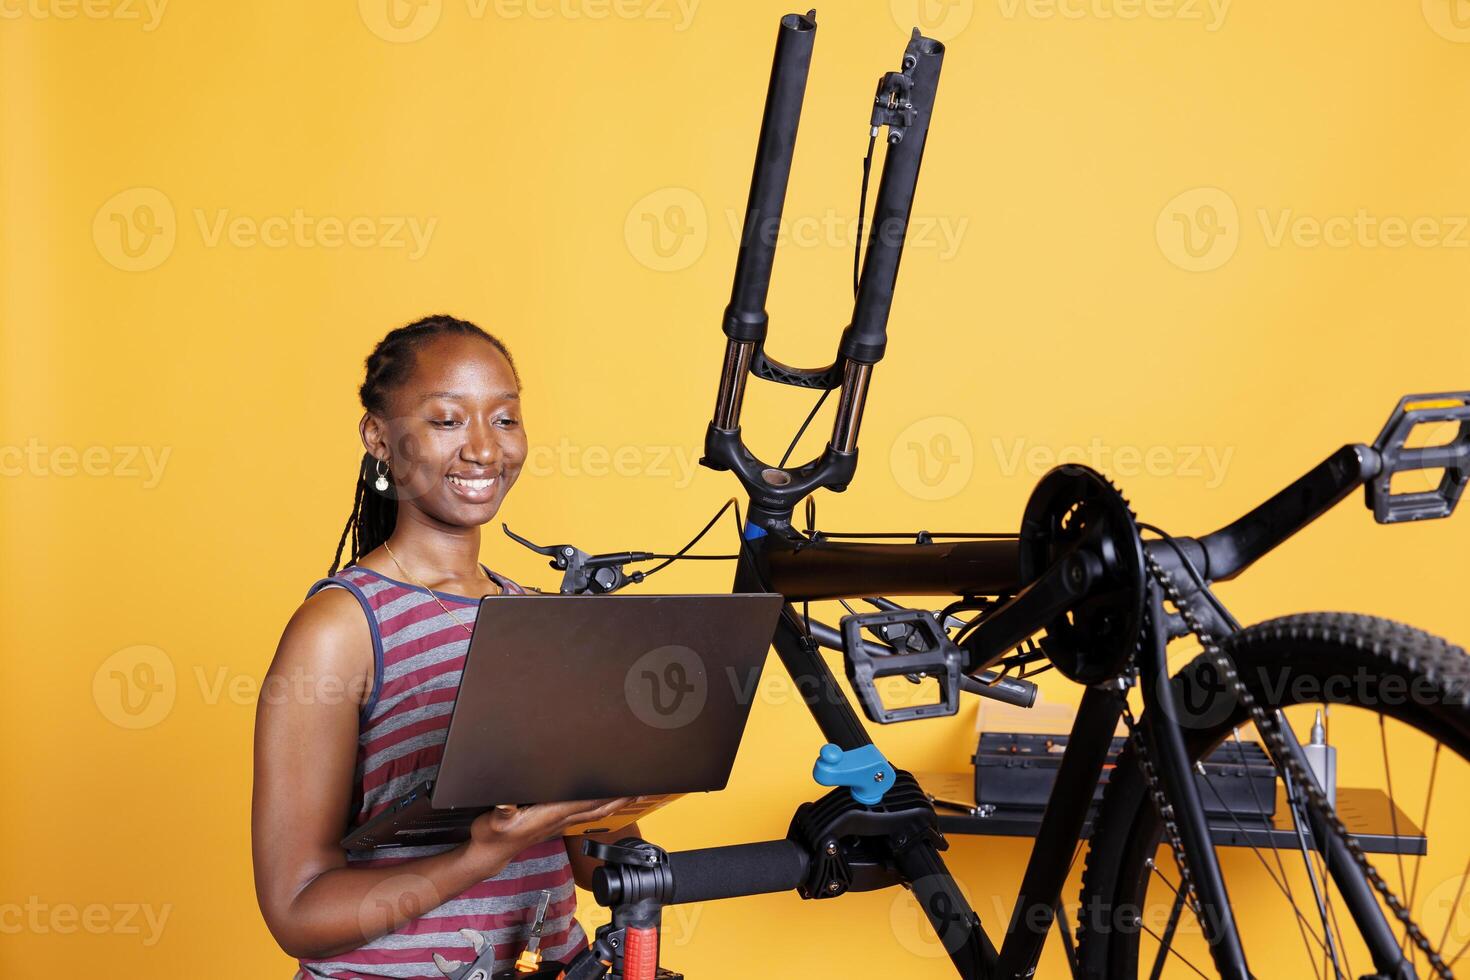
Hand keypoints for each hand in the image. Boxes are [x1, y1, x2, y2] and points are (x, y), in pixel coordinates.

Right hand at [468, 797, 637, 852]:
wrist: (490, 854)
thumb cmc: (493, 836)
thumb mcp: (493, 822)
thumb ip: (502, 812)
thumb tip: (507, 803)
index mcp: (553, 815)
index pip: (588, 804)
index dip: (608, 797)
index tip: (626, 788)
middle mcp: (561, 820)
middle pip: (599, 809)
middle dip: (620, 799)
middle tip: (641, 788)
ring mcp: (559, 823)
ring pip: (594, 811)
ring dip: (613, 802)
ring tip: (630, 791)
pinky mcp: (555, 823)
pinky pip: (584, 812)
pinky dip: (599, 804)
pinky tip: (603, 799)